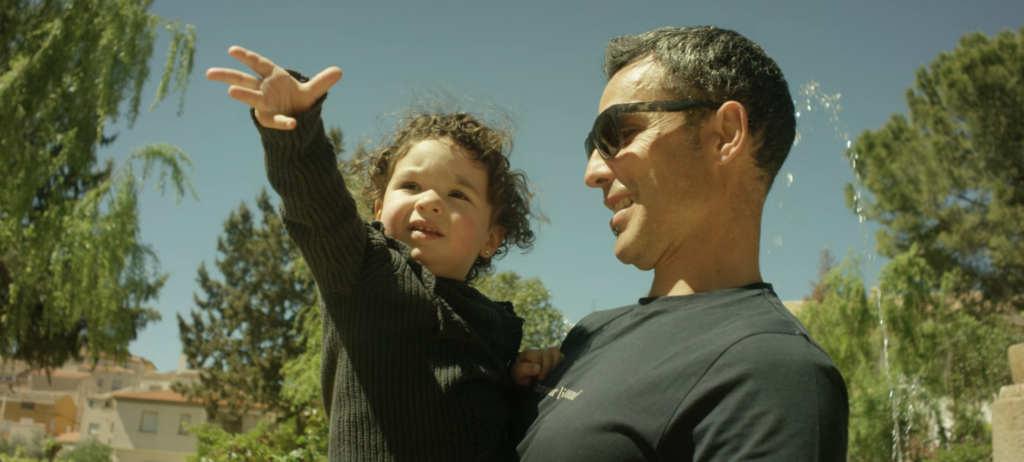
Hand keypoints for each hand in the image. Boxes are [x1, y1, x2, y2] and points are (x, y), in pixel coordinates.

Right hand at [206, 46, 342, 129]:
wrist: (296, 121)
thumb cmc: (297, 101)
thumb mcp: (311, 92)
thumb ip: (322, 82)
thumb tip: (340, 71)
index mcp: (272, 77)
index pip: (257, 64)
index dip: (246, 57)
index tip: (232, 50)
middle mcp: (263, 89)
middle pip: (243, 80)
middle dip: (227, 76)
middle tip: (210, 73)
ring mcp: (264, 105)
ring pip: (251, 99)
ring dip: (243, 95)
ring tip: (231, 92)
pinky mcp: (269, 119)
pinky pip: (276, 120)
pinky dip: (285, 122)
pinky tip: (292, 123)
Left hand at [511, 346, 564, 387]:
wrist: (525, 381)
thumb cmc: (520, 377)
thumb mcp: (518, 374)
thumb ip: (525, 370)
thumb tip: (538, 368)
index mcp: (528, 354)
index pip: (537, 356)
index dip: (539, 367)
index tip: (538, 378)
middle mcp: (538, 352)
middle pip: (547, 353)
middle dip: (547, 367)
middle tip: (543, 378)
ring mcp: (547, 354)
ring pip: (556, 352)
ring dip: (555, 364)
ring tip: (551, 373)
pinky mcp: (554, 359)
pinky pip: (562, 356)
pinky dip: (561, 363)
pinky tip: (556, 371)